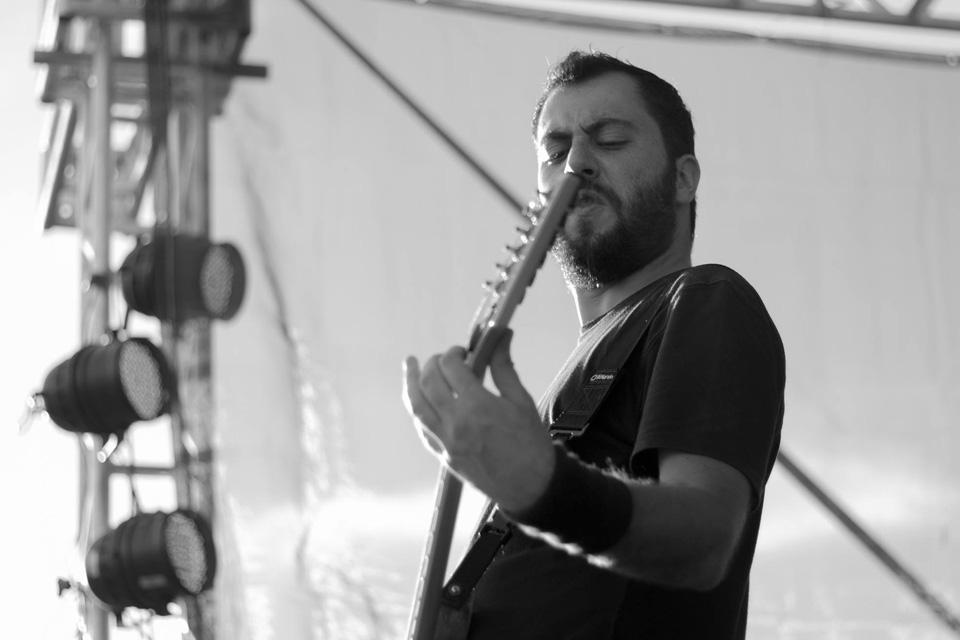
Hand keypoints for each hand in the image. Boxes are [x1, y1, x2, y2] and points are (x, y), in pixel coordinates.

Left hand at [402, 330, 555, 512]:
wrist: (531, 486)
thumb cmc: (531, 444)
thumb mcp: (521, 401)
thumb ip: (504, 367)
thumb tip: (501, 336)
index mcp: (478, 406)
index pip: (452, 367)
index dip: (455, 353)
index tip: (463, 351)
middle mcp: (456, 422)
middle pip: (430, 382)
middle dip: (434, 363)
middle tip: (443, 357)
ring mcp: (446, 441)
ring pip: (416, 405)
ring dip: (411, 382)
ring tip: (410, 366)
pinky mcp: (443, 455)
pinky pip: (422, 428)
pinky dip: (418, 409)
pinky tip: (419, 399)